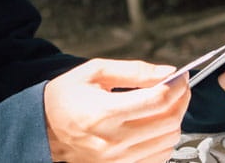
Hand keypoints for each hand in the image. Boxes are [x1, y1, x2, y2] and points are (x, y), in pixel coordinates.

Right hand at [43, 58, 189, 162]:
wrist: (43, 129)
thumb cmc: (66, 97)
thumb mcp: (95, 72)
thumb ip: (135, 71)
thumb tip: (168, 73)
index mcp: (104, 112)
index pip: (158, 101)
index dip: (178, 86)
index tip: (181, 77)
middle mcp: (112, 141)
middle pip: (169, 122)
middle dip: (181, 101)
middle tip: (177, 88)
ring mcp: (116, 160)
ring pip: (168, 141)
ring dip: (174, 120)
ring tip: (164, 106)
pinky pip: (159, 157)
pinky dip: (164, 139)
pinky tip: (154, 125)